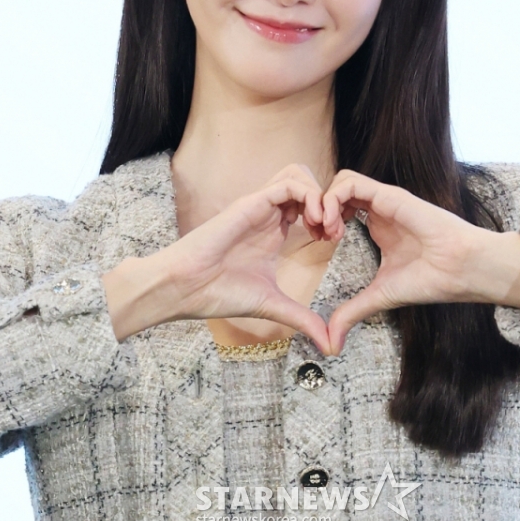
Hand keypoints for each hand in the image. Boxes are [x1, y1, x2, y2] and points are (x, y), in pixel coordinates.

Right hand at [103, 164, 331, 352]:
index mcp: (273, 231)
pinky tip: (312, 224)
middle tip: (332, 232)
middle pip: (306, 183)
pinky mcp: (251, 203)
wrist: (186, 289)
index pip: (309, 206)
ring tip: (323, 226)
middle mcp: (268, 214)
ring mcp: (260, 206)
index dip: (328, 219)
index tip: (333, 243)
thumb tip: (329, 345)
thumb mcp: (273, 306)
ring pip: (298, 175)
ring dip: (319, 196)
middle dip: (328, 202)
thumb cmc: (220, 294)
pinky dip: (309, 197)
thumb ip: (302, 319)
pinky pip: (288, 184)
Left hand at [320, 169, 519, 354]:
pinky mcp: (389, 195)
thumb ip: (353, 312)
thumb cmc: (430, 279)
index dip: (322, 221)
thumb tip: (331, 342)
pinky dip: (333, 199)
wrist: (461, 269)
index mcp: (377, 225)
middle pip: (336, 190)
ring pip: (340, 180)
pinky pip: (351, 182)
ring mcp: (383, 199)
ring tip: (327, 232)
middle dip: (317, 209)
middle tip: (317, 237)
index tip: (318, 244)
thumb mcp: (380, 296)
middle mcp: (379, 208)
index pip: (340, 207)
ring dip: (323, 203)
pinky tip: (336, 227)